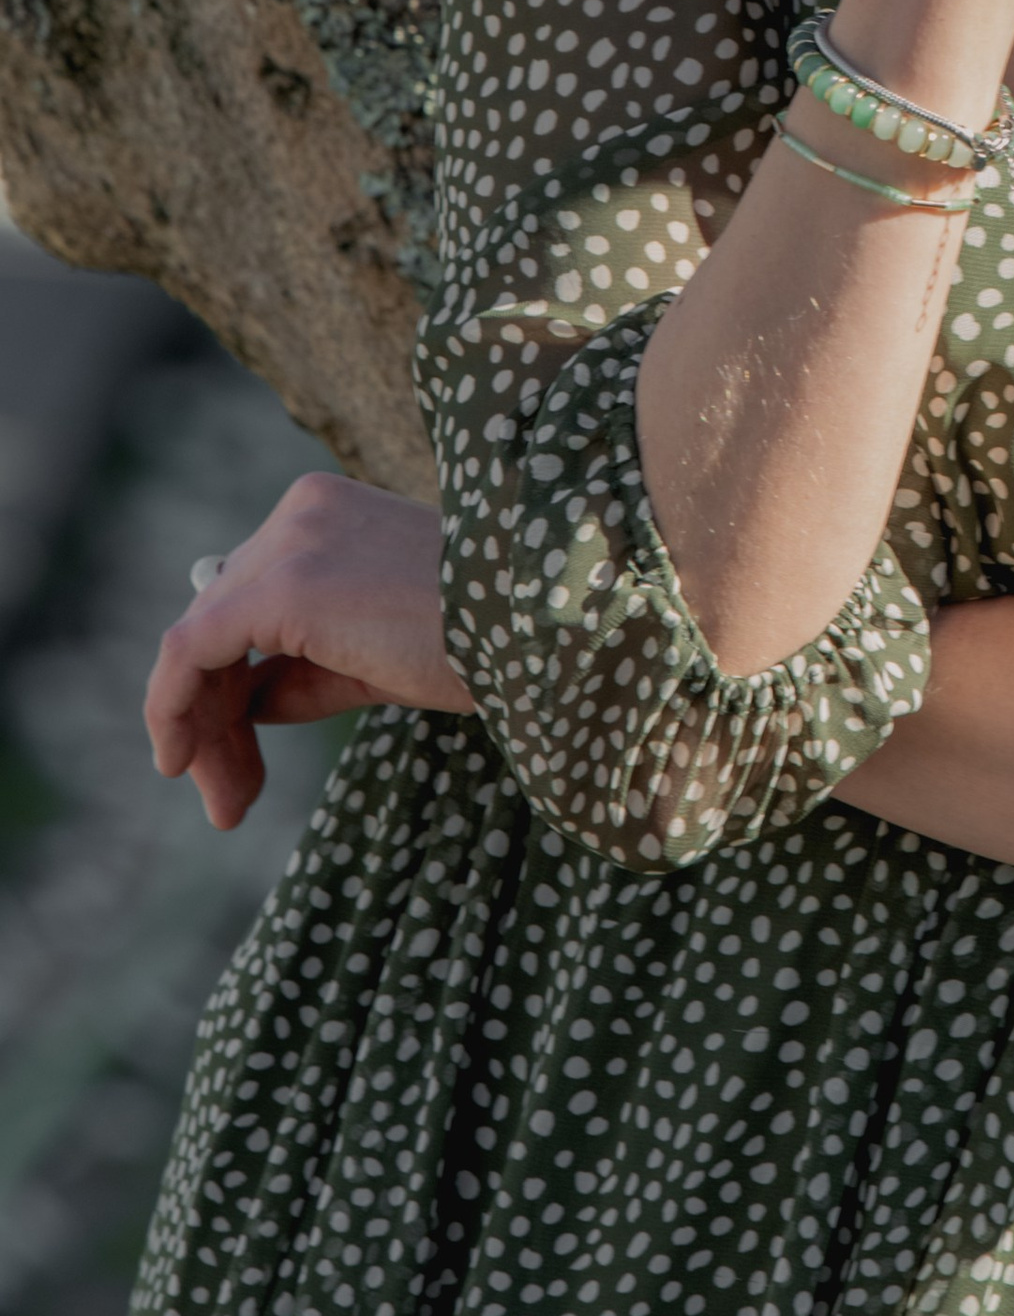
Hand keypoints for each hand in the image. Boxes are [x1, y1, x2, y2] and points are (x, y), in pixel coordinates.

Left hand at [145, 468, 473, 830]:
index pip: (246, 602)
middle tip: (228, 800)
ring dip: (201, 730)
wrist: (539, 629)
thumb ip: (306, 667)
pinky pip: (190, 651)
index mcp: (326, 512)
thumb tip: (243, 703)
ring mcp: (291, 543)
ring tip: (226, 804)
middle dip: (212, 718)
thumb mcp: (377, 653)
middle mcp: (300, 511)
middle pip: (218, 624)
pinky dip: (172, 707)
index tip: (241, 762)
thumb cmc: (483, 642)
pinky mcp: (283, 586)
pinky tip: (182, 761)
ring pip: (199, 643)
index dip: (229, 687)